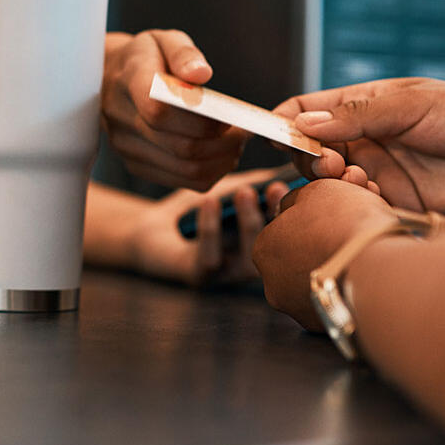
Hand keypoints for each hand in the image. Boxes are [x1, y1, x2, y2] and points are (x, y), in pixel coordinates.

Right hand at [101, 29, 249, 190]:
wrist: (110, 79)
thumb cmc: (146, 57)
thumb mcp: (164, 40)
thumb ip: (184, 53)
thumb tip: (201, 74)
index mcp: (128, 82)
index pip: (161, 111)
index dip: (202, 119)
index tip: (230, 113)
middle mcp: (121, 119)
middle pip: (180, 146)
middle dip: (222, 142)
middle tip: (245, 130)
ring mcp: (126, 147)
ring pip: (185, 169)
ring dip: (221, 160)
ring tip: (236, 142)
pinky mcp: (136, 165)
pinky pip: (182, 180)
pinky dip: (211, 172)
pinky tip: (220, 154)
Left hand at [124, 169, 286, 285]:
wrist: (148, 229)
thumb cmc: (191, 212)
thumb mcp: (225, 191)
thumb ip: (252, 182)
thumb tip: (285, 167)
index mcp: (260, 245)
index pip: (288, 235)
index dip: (294, 212)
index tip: (295, 184)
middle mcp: (247, 266)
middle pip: (275, 252)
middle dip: (278, 219)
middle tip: (274, 188)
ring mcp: (224, 276)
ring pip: (248, 264)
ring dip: (249, 225)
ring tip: (244, 192)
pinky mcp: (198, 278)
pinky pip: (210, 259)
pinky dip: (211, 228)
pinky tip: (209, 202)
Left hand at [253, 179, 396, 329]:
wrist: (377, 268)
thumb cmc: (343, 222)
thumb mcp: (316, 189)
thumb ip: (297, 199)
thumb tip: (290, 206)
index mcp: (262, 249)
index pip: (284, 230)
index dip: (312, 219)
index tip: (335, 215)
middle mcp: (272, 285)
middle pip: (299, 259)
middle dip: (320, 247)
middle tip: (350, 235)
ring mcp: (298, 311)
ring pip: (318, 283)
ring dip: (335, 270)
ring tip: (364, 256)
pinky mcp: (325, 330)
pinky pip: (337, 303)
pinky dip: (348, 291)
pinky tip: (367, 278)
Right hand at [274, 78, 444, 214]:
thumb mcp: (413, 105)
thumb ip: (359, 115)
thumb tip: (306, 123)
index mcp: (364, 104)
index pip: (307, 109)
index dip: (284, 120)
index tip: (272, 133)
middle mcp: (363, 138)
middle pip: (308, 148)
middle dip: (308, 155)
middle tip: (330, 161)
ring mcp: (377, 170)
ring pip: (328, 180)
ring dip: (331, 179)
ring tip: (356, 177)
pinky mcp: (393, 201)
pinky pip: (355, 204)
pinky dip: (354, 201)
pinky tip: (374, 193)